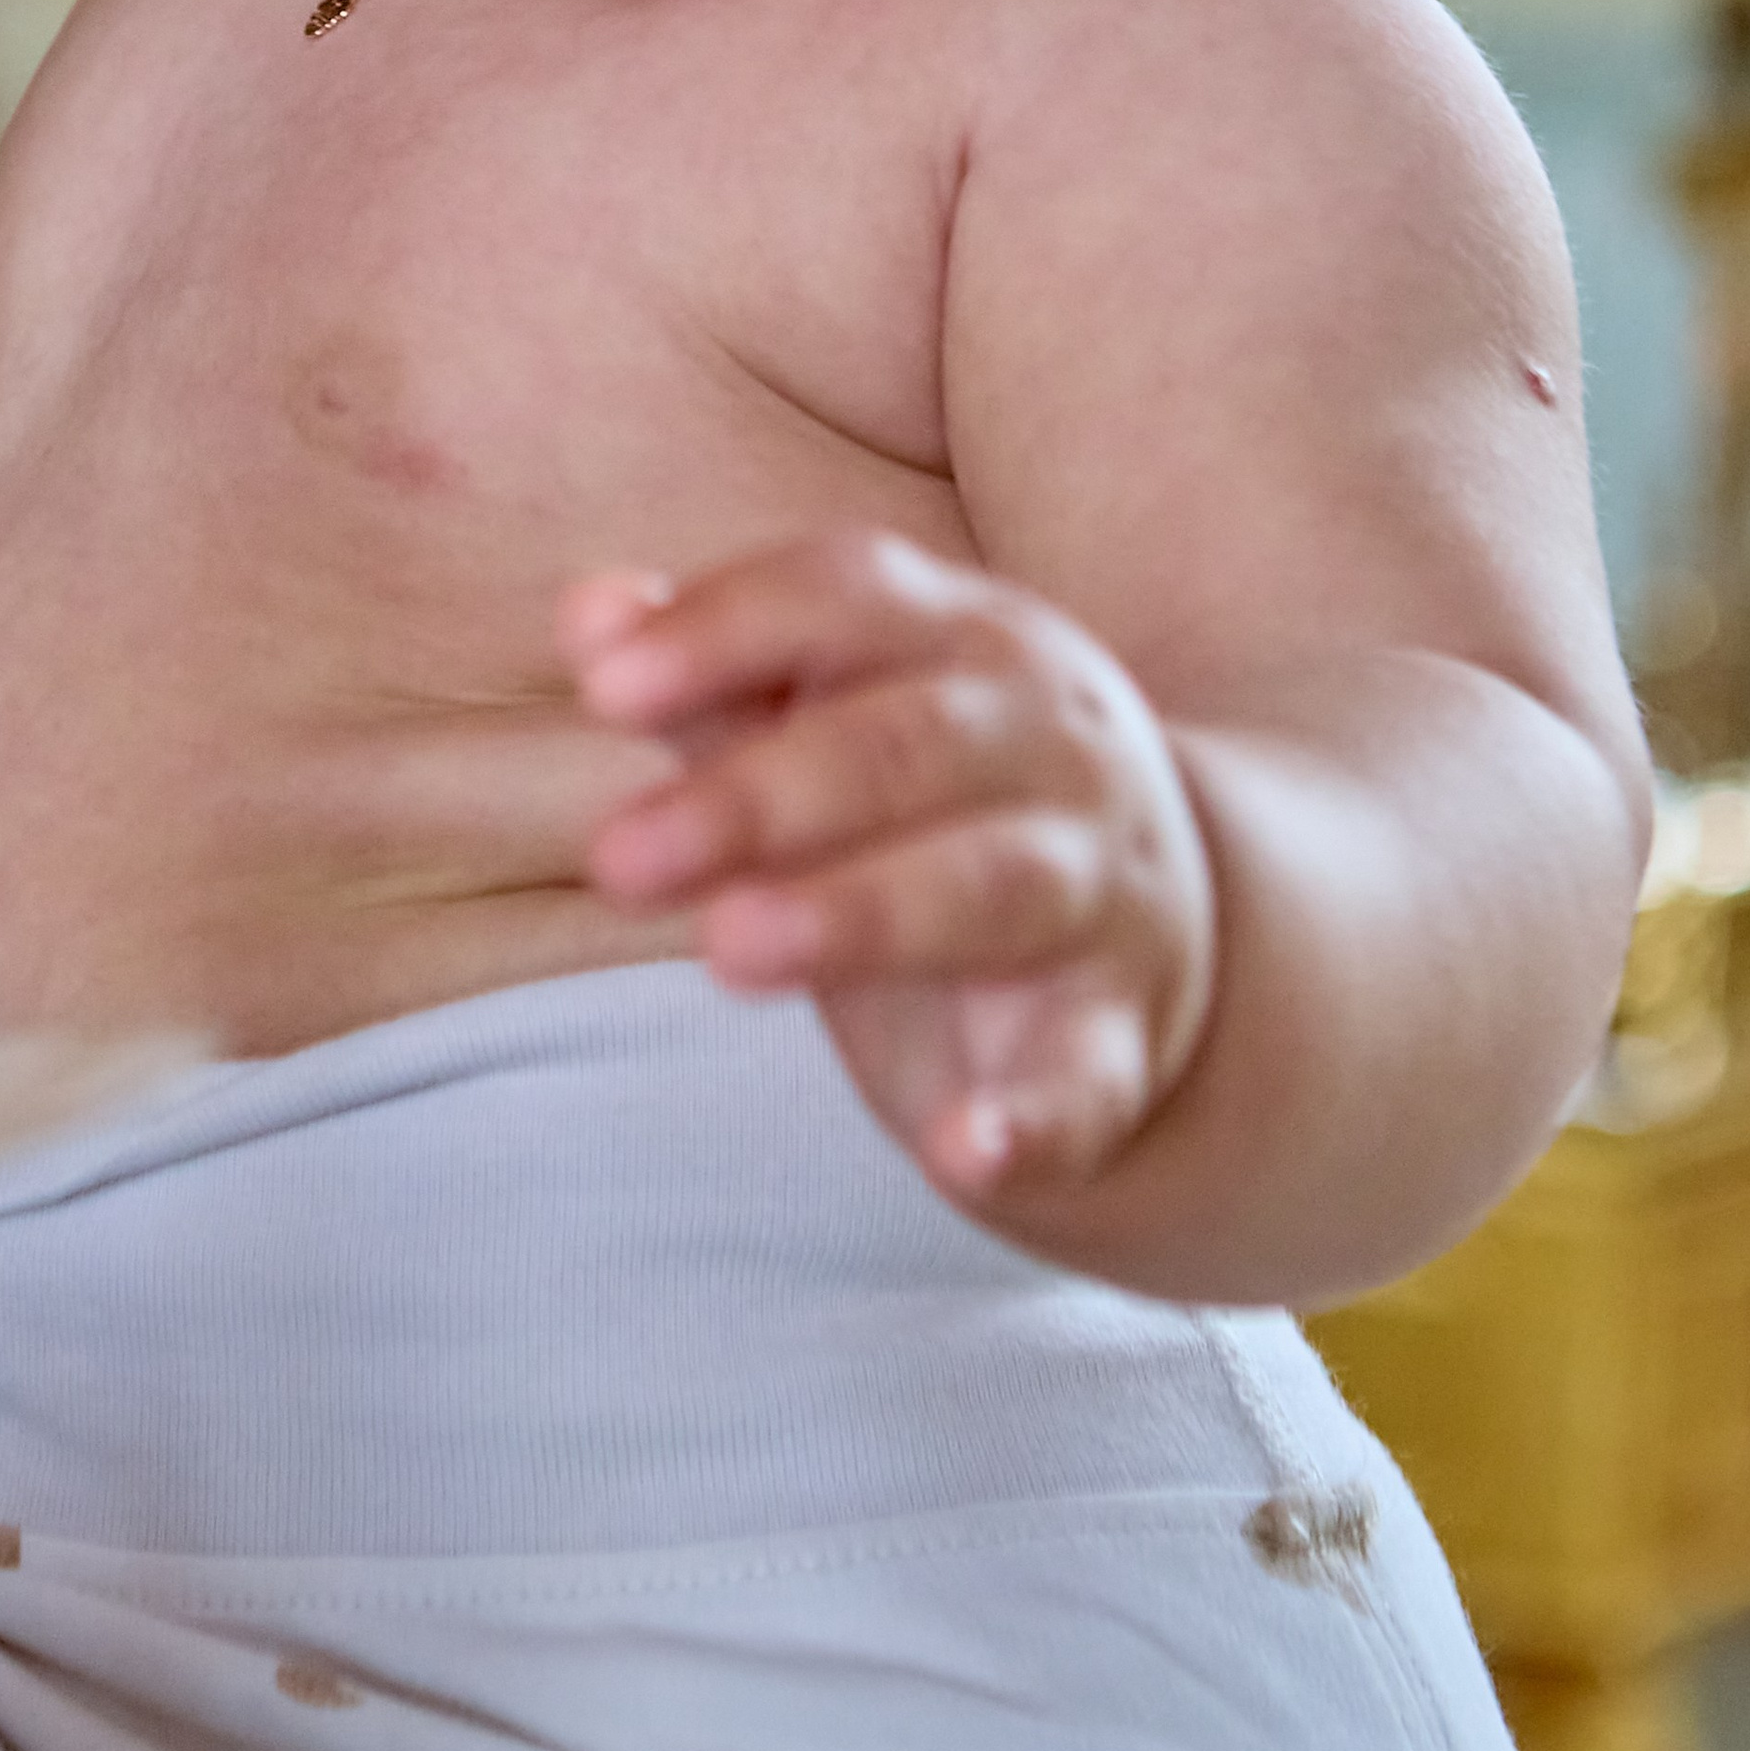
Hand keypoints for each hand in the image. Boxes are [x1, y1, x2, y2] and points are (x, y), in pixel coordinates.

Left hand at [574, 532, 1217, 1220]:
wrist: (1163, 928)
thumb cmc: (941, 798)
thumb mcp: (839, 714)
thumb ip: (715, 670)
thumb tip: (586, 614)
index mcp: (968, 639)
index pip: (847, 599)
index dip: (726, 631)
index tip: (603, 690)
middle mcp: (1051, 743)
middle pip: (906, 747)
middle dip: (759, 797)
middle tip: (618, 860)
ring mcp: (1102, 886)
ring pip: (990, 886)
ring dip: (858, 915)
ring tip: (728, 949)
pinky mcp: (1121, 1033)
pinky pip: (1088, 1078)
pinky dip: (1034, 1121)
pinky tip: (961, 1152)